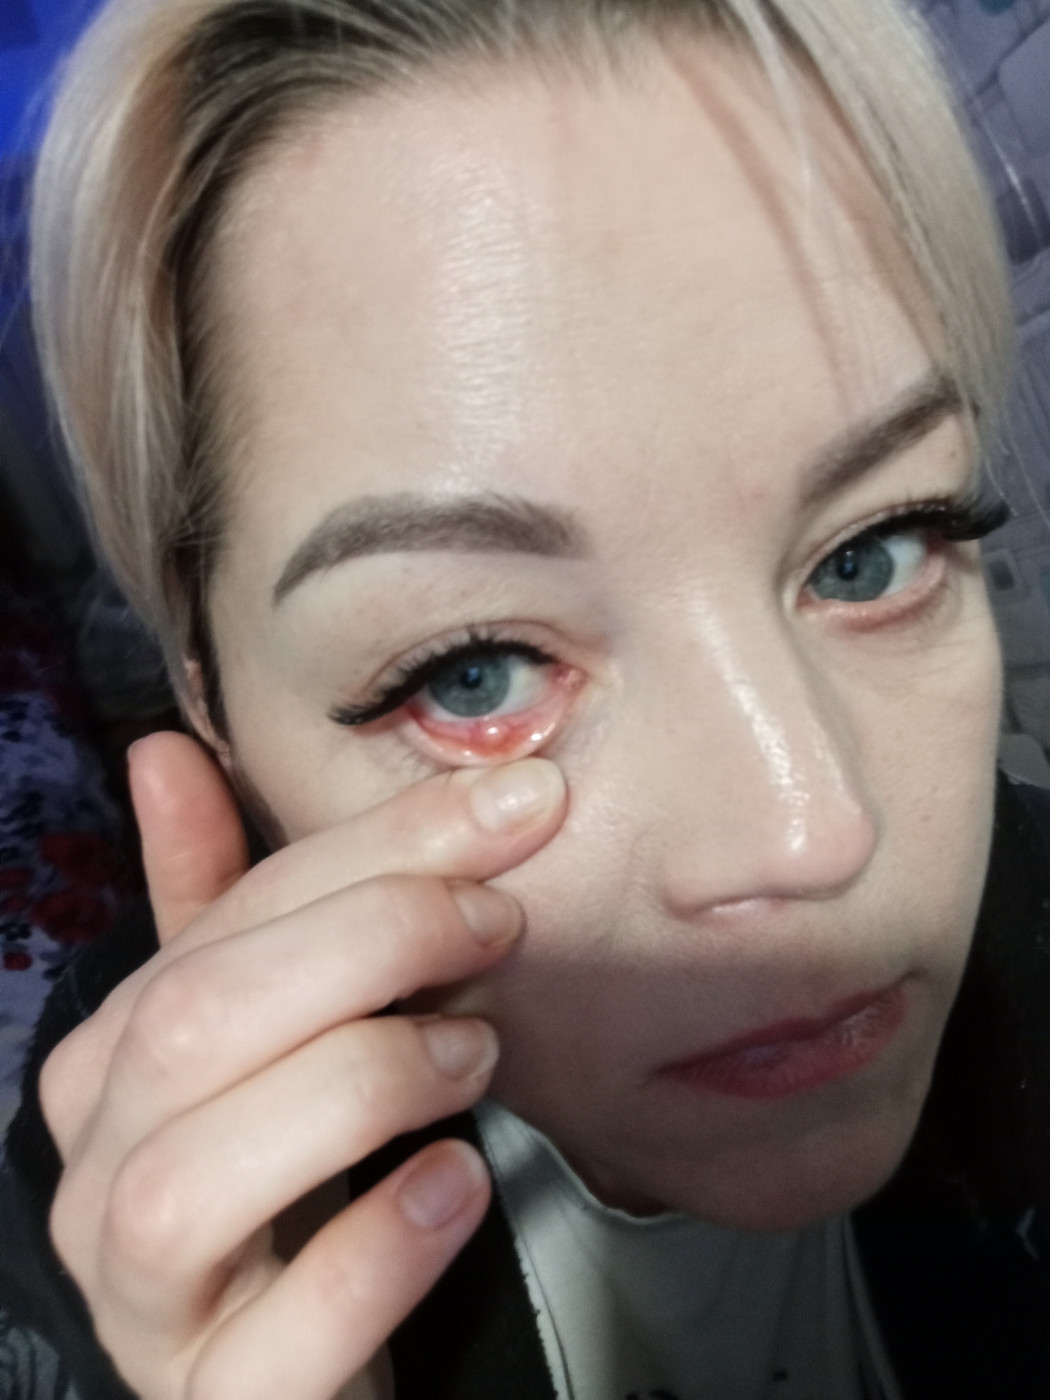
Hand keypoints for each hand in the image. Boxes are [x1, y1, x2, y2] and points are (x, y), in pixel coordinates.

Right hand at [40, 732, 565, 1399]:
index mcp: (108, 1066)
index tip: (509, 808)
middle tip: (499, 921)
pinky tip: (452, 1184)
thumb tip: (163, 752)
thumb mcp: (264, 1029)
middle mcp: (98, 1180)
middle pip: (196, 1024)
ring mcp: (147, 1306)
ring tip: (474, 1052)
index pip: (221, 924)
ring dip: (360, 1081)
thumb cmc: (293, 1177)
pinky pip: (271, 1344)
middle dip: (367, 941)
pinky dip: (371, 1250)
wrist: (302, 1371)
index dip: (368, 851)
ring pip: (194, 1180)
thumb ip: (224, 904)